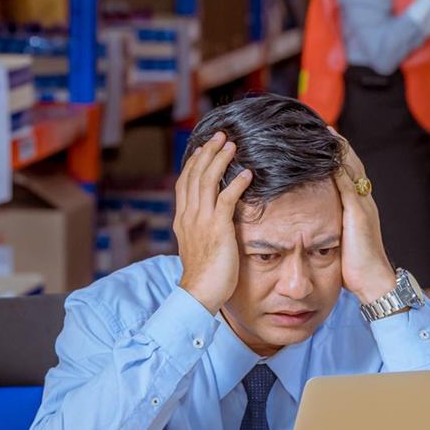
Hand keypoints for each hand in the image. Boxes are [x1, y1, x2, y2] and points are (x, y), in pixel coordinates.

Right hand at [173, 132, 253, 313]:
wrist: (199, 293)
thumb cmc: (203, 275)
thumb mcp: (196, 245)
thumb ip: (200, 228)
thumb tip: (211, 218)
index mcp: (182, 219)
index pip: (185, 182)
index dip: (193, 162)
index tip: (203, 147)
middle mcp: (189, 216)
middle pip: (195, 175)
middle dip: (208, 152)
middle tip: (221, 136)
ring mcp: (202, 221)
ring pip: (208, 181)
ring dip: (221, 160)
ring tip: (232, 146)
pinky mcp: (218, 228)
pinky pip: (226, 199)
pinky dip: (236, 184)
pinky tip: (247, 174)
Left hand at [329, 133, 396, 301]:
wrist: (374, 282)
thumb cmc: (355, 267)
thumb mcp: (340, 240)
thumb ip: (331, 226)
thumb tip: (313, 222)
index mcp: (360, 207)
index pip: (349, 173)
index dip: (339, 155)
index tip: (325, 138)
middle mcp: (364, 202)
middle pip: (352, 165)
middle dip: (339, 145)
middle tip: (324, 125)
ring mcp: (362, 206)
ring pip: (351, 170)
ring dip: (338, 150)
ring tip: (325, 131)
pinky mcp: (358, 214)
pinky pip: (347, 185)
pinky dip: (337, 169)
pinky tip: (327, 156)